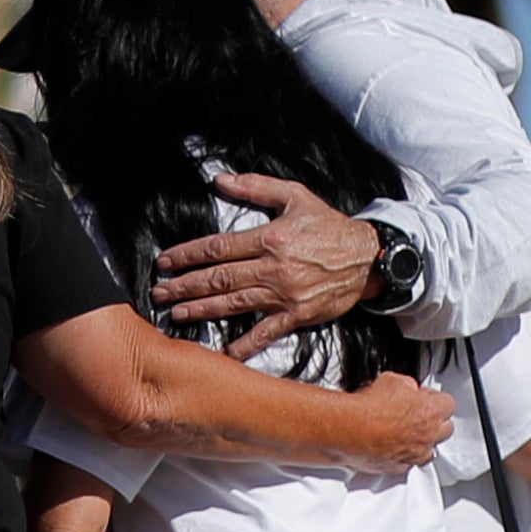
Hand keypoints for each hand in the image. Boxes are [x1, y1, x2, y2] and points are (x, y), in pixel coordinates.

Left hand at [155, 174, 383, 354]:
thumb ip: (257, 188)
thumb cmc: (330, 226)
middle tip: (160, 292)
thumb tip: (221, 180)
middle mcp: (273, 268)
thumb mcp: (296, 196)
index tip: (165, 263)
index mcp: (270, 238)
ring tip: (177, 313)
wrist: (370, 257)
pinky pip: (267, 332)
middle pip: (219, 278)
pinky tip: (224, 351)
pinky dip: (245, 343)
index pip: (217, 248)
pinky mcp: (298, 315)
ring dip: (202, 310)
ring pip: (234, 303)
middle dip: (185, 286)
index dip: (187, 255)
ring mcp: (285, 294)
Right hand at [333, 372, 456, 469]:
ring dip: (423, 441)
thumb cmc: (367, 408)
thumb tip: (407, 388)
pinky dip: (404, 456)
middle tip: (418, 415)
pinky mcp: (399, 466)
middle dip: (435, 421)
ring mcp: (415, 453)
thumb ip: (407, 385)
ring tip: (408, 434)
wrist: (348, 429)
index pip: (448, 403)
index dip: (434, 398)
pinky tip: (393, 447)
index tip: (423, 397)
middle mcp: (428, 434)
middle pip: (446, 428)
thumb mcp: (391, 380)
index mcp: (431, 411)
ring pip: (431, 450)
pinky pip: (410, 463)